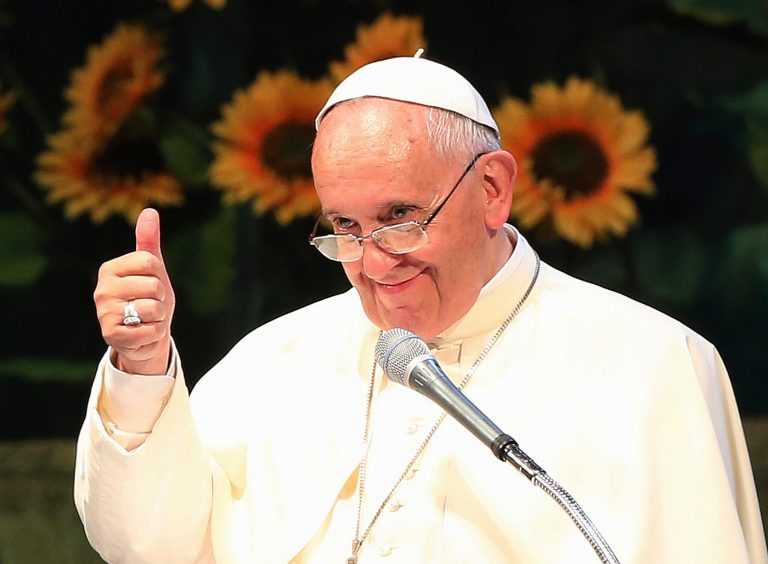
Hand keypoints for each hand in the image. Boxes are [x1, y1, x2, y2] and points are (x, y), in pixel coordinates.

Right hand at [94, 208, 175, 374]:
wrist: (145, 336)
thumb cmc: (148, 298)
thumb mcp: (152, 269)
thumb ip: (148, 241)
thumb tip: (150, 211)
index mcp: (109, 269)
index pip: (150, 262)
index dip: (159, 275)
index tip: (151, 283)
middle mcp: (101, 289)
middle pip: (154, 286)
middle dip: (161, 298)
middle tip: (149, 305)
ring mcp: (104, 313)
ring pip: (153, 308)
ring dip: (158, 317)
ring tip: (146, 319)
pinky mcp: (110, 335)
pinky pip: (150, 330)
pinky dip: (154, 333)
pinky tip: (143, 333)